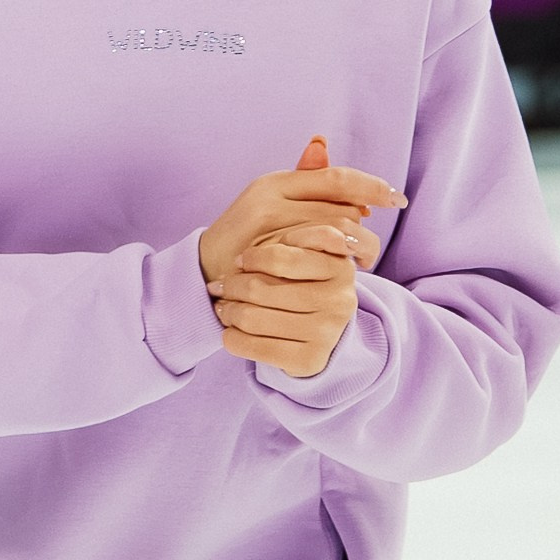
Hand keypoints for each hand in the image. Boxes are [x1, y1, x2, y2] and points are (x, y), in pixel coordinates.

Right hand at [197, 134, 401, 286]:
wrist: (204, 269)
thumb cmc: (246, 235)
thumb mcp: (270, 200)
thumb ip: (300, 178)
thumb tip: (322, 143)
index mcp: (275, 183)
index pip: (336, 178)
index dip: (372, 186)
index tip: (397, 198)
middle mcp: (271, 199)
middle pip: (339, 208)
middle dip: (364, 226)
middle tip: (370, 245)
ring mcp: (267, 228)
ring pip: (333, 233)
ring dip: (355, 246)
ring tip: (361, 259)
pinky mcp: (266, 256)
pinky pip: (316, 257)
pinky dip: (335, 261)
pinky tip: (341, 266)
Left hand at [210, 221, 363, 377]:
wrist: (319, 334)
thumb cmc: (303, 282)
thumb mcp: (309, 251)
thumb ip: (304, 229)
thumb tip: (303, 200)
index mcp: (340, 266)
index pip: (282, 256)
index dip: (253, 257)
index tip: (240, 259)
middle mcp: (340, 300)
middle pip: (261, 288)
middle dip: (232, 286)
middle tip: (218, 286)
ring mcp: (327, 332)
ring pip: (252, 318)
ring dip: (228, 311)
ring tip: (223, 306)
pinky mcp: (310, 359)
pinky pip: (255, 347)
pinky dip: (232, 338)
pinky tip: (229, 331)